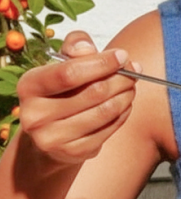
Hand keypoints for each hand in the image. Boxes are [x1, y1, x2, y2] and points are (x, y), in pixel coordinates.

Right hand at [16, 31, 135, 164]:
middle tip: (134, 73)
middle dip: (121, 79)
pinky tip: (125, 105)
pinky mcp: (73, 152)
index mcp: (29, 86)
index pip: (70, 73)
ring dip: (125, 96)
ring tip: (131, 88)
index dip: (101, 63)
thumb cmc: (60, 92)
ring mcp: (52, 137)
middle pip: (94, 92)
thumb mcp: (60, 65)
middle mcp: (35, 114)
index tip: (122, 56)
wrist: (49, 135)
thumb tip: (87, 47)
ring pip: (105, 111)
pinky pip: (109, 129)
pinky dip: (123, 114)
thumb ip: (75, 48)